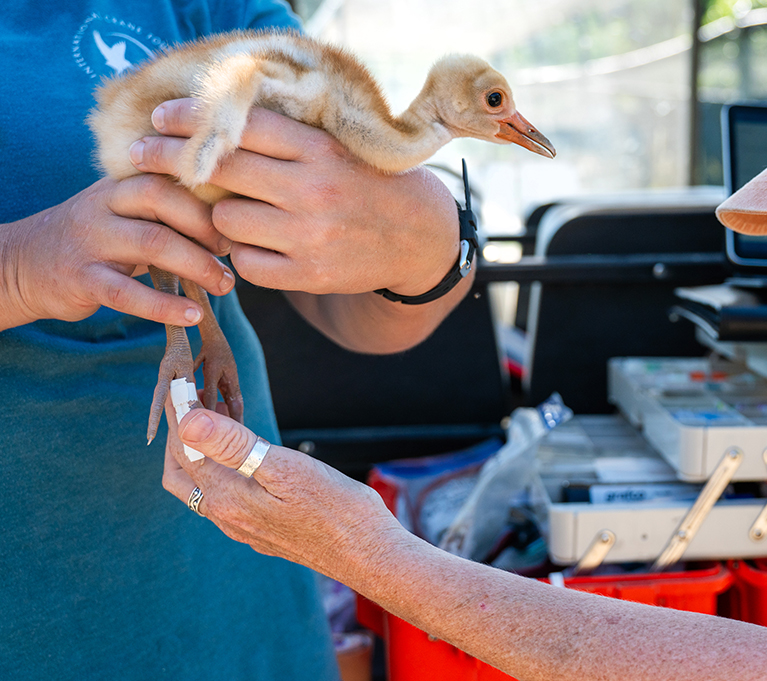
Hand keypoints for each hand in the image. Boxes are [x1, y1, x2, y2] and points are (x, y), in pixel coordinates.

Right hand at [0, 175, 235, 330]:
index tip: (236, 224)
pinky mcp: (81, 278)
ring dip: (196, 266)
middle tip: (231, 254)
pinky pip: (127, 292)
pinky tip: (191, 315)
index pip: (169, 175)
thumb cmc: (97, 241)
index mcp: (121, 184)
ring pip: (152, 243)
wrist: (24, 264)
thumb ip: (169, 214)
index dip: (208, 198)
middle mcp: (104, 204)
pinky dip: (164, 305)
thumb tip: (234, 227)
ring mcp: (91, 240)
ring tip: (224, 285)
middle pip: (162, 199)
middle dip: (206, 227)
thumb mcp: (127, 215)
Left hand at [131, 99, 460, 296]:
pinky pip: (246, 264)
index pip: (241, 126)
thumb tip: (204, 127)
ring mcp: (311, 235)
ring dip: (222, 216)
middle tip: (145, 157)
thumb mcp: (334, 148)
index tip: (159, 117)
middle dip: (175, 162)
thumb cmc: (364, 182)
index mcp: (319, 149)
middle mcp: (313, 189)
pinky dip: (246, 255)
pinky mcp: (311, 274)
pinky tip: (260, 246)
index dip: (191, 119)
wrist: (418, 236)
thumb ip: (283, 138)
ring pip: (226, 220)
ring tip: (239, 212)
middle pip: (221, 170)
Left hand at [162, 406, 407, 582]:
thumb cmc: (336, 510)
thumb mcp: (285, 468)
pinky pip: (224, 498)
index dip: (178, 412)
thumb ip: (233, 445)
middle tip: (192, 401)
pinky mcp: (259, 532)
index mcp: (227, 498)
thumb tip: (188, 421)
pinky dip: (220, 471)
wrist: (367, 555)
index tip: (178, 381)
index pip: (185, 447)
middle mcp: (226, 516)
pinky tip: (245, 459)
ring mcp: (242, 528)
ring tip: (220, 420)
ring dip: (199, 453)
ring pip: (200, 487)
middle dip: (178, 435)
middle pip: (179, 472)